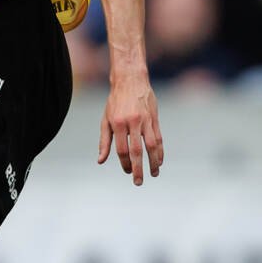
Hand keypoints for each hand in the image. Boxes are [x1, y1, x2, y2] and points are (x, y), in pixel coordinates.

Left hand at [98, 71, 162, 185]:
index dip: (124, 163)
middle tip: (138, 182)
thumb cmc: (115, 102)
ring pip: (152, 145)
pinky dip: (161, 150)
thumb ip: (104, 141)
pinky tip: (160, 160)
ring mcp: (145, 120)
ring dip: (153, 162)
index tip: (127, 171)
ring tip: (154, 173)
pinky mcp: (154, 118)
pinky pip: (159, 137)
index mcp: (118, 124)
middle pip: (137, 151)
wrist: (130, 80)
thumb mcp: (105, 120)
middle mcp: (132, 122)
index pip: (122, 150)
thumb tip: (101, 161)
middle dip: (138, 169)